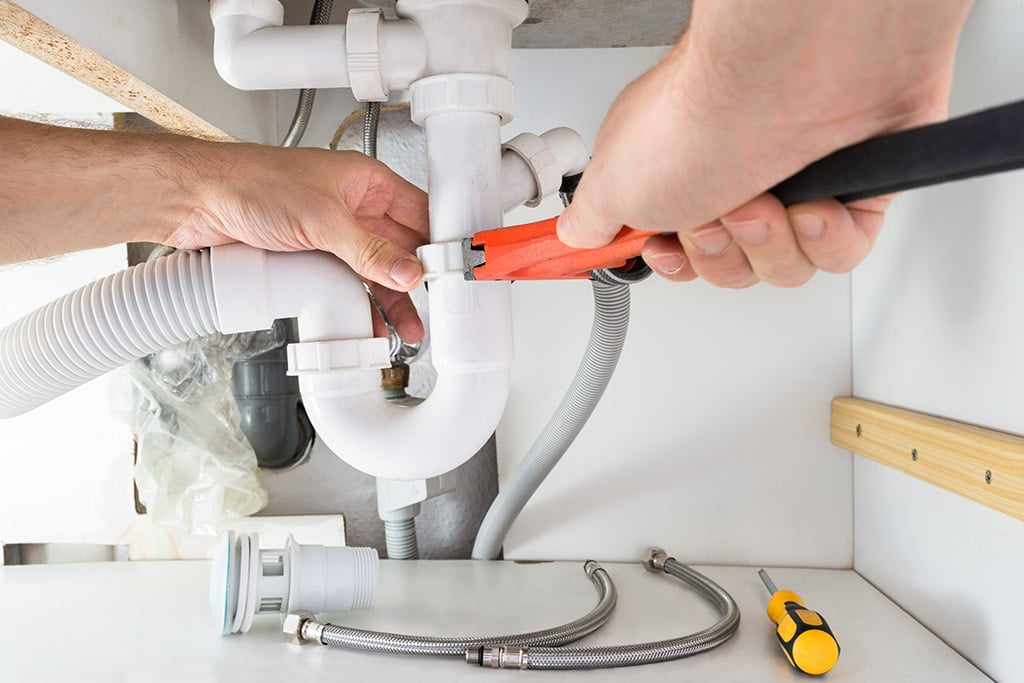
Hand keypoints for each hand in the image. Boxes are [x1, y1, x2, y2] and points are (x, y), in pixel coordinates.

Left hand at [165, 145, 429, 341]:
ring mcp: (331, 232)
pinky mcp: (310, 255)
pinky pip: (345, 283)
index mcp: (365, 181)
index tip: (455, 272)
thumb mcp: (322, 220)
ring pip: (373, 270)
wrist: (194, 199)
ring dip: (389, 299)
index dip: (439, 242)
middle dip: (417, 281)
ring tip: (405, 330)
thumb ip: (369, 251)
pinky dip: (358, 304)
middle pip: (400, 248)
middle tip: (435, 311)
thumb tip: (409, 272)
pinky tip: (367, 323)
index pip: (419, 213)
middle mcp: (353, 205)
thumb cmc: (251, 183)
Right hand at [559, 0, 971, 287]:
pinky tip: (814, 202)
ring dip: (769, 243)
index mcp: (677, 174)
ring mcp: (793, 183)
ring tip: (765, 199)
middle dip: (720, 253)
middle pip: (729, 268)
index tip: (662, 247)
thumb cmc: (703, 114)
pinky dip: (825, 238)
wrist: (787, 75)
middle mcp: (734, 178)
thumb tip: (578, 232)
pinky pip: (839, 253)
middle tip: (716, 213)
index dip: (670, 259)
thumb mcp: (612, 183)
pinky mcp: (852, 189)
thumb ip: (591, 218)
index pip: (674, 248)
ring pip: (783, 267)